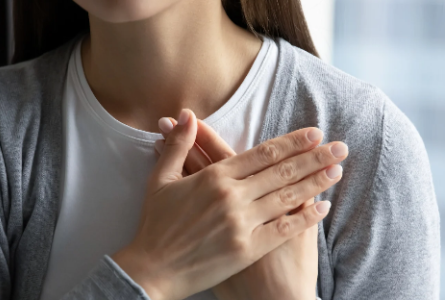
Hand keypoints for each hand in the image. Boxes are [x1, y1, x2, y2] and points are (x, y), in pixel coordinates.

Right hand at [157, 118, 324, 299]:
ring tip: (337, 170)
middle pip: (282, 172)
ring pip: (287, 197)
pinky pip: (284, 229)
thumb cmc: (156, 225)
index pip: (262, 154)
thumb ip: (177, 145)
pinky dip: (305, 217)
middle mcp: (232, 197)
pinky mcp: (248, 249)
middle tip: (339, 147)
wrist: (153, 270)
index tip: (313, 134)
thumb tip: (185, 115)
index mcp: (213, 177)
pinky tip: (323, 207)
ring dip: (316, 182)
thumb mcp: (160, 180)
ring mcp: (242, 223)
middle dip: (314, 157)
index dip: (291, 142)